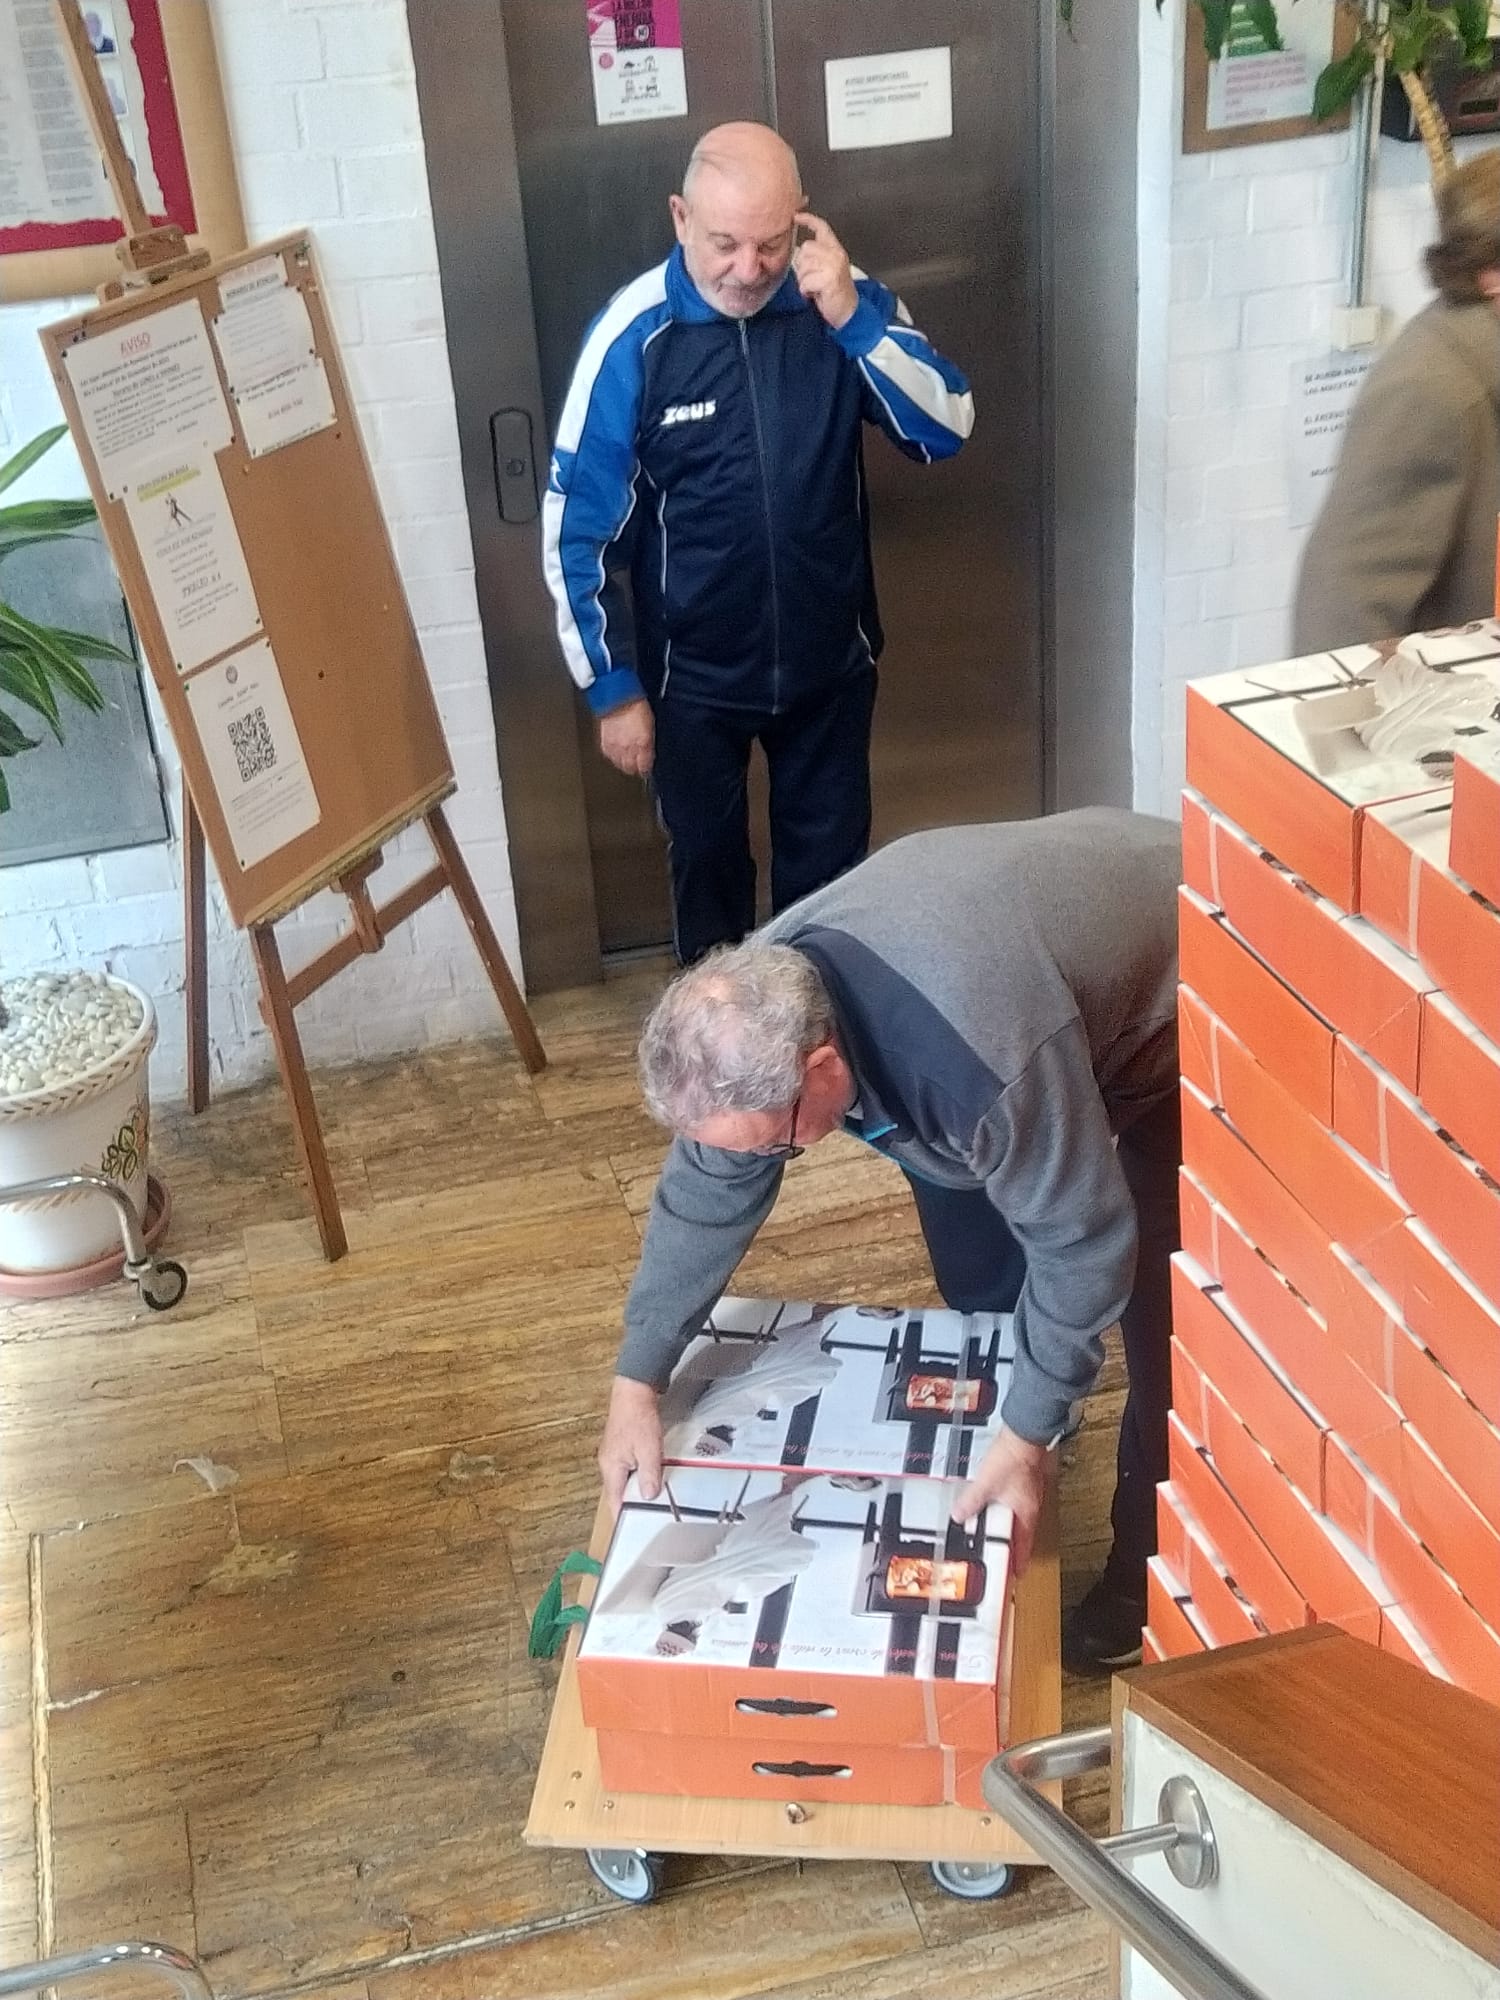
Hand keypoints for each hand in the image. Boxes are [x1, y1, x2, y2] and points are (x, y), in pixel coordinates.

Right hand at [598, 700, 653, 776]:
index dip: (646, 769)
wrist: (617, 698)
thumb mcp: (650, 726)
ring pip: (619, 764)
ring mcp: (616, 747)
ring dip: (623, 763)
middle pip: (630, 768)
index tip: (646, 768)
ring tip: (626, 759)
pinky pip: (609, 756)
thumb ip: (649, 743)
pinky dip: (613, 756)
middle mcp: (628, 748)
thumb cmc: (635, 707)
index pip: (644, 767)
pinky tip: (616, 752)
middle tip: (636, 765)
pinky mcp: (605, 743)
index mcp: (643, 744)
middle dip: (634, 768)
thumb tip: (648, 754)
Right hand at [599, 1376, 663, 1510]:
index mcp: (611, 1469)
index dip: (623, 1519)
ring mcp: (614, 1456)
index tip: (633, 1532)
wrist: (634, 1390)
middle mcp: (608, 1465)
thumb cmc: (638, 1418)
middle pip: (620, 1493)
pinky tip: (653, 1475)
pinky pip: (630, 1468)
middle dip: (634, 1504)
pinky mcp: (621, 1447)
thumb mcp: (649, 1449)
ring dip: (638, 1489)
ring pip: (625, 1481)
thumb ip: (649, 1475)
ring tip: (655, 1499)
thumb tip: (648, 1497)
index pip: (615, 1503)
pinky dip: (640, 1475)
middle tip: (651, 1517)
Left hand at [793, 212, 858, 330]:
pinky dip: (806, 291)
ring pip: (804, 266)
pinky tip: (814, 295)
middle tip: (812, 279)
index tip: (796, 216)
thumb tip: (800, 251)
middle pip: (806, 248)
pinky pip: (805, 281)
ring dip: (804, 281)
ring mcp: (833, 266)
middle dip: (803, 266)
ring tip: (814, 288)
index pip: (822, 228)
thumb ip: (817, 257)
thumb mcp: (828, 269)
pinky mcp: (829, 279)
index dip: (808, 220)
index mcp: (836, 250)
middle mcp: (836, 254)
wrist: (849, 312)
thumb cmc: (835, 293)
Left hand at [951, 1428, 1054, 1575]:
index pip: (1023, 1548)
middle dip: (1010, 1547)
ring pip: (1019, 1519)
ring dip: (1007, 1528)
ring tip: (993, 1534)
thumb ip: (971, 1502)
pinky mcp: (1025, 1481)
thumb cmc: (1012, 1458)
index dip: (1018, 1564)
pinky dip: (1006, 1510)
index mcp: (1025, 1514)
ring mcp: (1029, 1494)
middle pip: (1021, 1535)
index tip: (1014, 1575)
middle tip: (999, 1556)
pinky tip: (995, 1505)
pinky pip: (1016, 1504)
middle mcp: (1030, 1507)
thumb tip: (959, 1516)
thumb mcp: (986, 1484)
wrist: (1024, 1433)